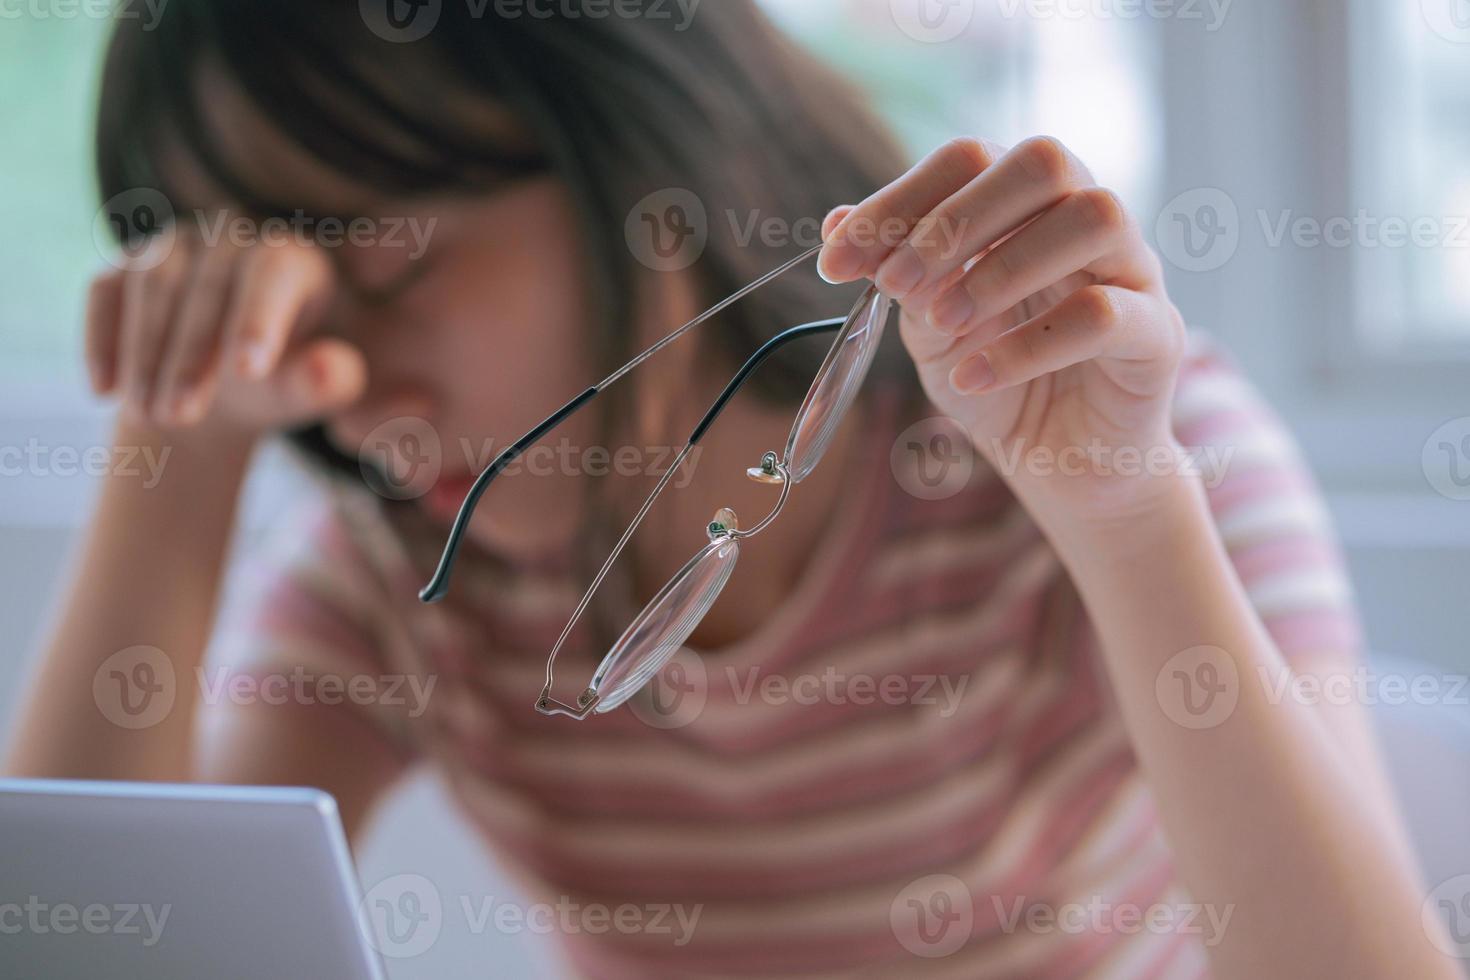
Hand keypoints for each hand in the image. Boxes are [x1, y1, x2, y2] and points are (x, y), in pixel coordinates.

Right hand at [86, 219, 366, 437]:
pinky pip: (105, 292)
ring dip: (145, 354)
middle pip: (207, 286)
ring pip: (151, 285)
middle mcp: (232, 237)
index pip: (274, 272)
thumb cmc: (286, 380)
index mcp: (294, 258)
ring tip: (150, 416)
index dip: (258, 318)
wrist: (227, 386)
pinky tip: (105, 391)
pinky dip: (102, 341)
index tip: (249, 374)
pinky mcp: (126, 263)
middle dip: (190, 357)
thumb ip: (326, 381)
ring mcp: (175, 244)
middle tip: (180, 417)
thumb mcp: (312, 389)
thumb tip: (327, 371)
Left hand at [819, 137, 1187, 526]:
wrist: (1061, 465)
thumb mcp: (929, 328)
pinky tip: (972, 375)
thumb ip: (898, 274)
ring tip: (944, 324)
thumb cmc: (997, 380)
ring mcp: (1133, 271)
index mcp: (1027, 204)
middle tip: (897, 286)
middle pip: (1042, 162)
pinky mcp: (1157, 335)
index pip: (969, 159)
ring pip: (1093, 217)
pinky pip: (1104, 315)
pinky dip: (1026, 345)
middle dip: (955, 220)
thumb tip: (837, 223)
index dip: (896, 202)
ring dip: (1002, 269)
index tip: (836, 261)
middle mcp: (1086, 219)